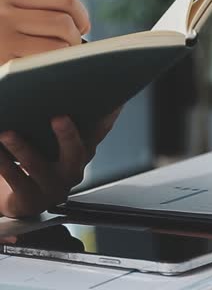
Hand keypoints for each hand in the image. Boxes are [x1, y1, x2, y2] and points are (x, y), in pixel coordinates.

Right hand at [0, 0, 90, 64]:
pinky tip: (43, 66)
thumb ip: (33, 12)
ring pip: (58, 45)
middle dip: (76, 37)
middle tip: (70, 46)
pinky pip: (44, 64)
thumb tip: (82, 26)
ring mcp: (4, 40)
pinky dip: (51, 65)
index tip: (82, 26)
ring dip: (65, 53)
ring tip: (56, 57)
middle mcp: (4, 15)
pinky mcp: (4, 63)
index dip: (81, 13)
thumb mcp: (3, 11)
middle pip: (64, 22)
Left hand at [0, 109, 119, 217]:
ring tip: (7, 133)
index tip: (111, 103)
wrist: (18, 200)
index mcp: (81, 153)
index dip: (107, 119)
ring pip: (38, 166)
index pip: (99, 131)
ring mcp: (52, 188)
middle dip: (68, 135)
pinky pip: (16, 181)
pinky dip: (4, 165)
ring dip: (23, 148)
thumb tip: (102, 101)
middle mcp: (71, 172)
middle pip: (75, 153)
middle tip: (59, 118)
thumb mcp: (60, 144)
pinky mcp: (31, 201)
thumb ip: (81, 125)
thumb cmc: (40, 165)